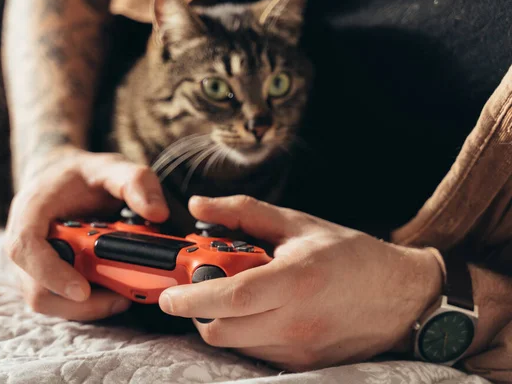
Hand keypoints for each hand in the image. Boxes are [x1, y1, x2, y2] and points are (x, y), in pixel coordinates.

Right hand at [5, 149, 168, 320]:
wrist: (60, 179)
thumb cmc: (82, 176)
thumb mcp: (111, 167)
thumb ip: (134, 182)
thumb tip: (158, 213)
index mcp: (31, 211)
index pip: (25, 248)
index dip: (50, 274)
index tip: (83, 290)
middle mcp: (23, 244)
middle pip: (37, 289)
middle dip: (81, 302)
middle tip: (122, 298)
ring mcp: (30, 266)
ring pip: (50, 303)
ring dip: (87, 307)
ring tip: (123, 296)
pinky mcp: (44, 280)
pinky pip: (61, 303)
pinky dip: (88, 304)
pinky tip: (115, 293)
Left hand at [158, 195, 442, 370]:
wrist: (402, 296)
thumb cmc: (351, 255)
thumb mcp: (299, 223)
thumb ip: (244, 213)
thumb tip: (199, 206)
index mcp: (295, 282)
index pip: (230, 298)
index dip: (191, 297)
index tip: (168, 294)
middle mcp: (295, 323)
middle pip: (220, 330)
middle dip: (199, 310)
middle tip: (204, 284)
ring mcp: (298, 350)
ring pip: (234, 343)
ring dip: (221, 320)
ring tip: (238, 292)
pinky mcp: (302, 364)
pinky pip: (255, 352)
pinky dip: (244, 332)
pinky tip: (261, 309)